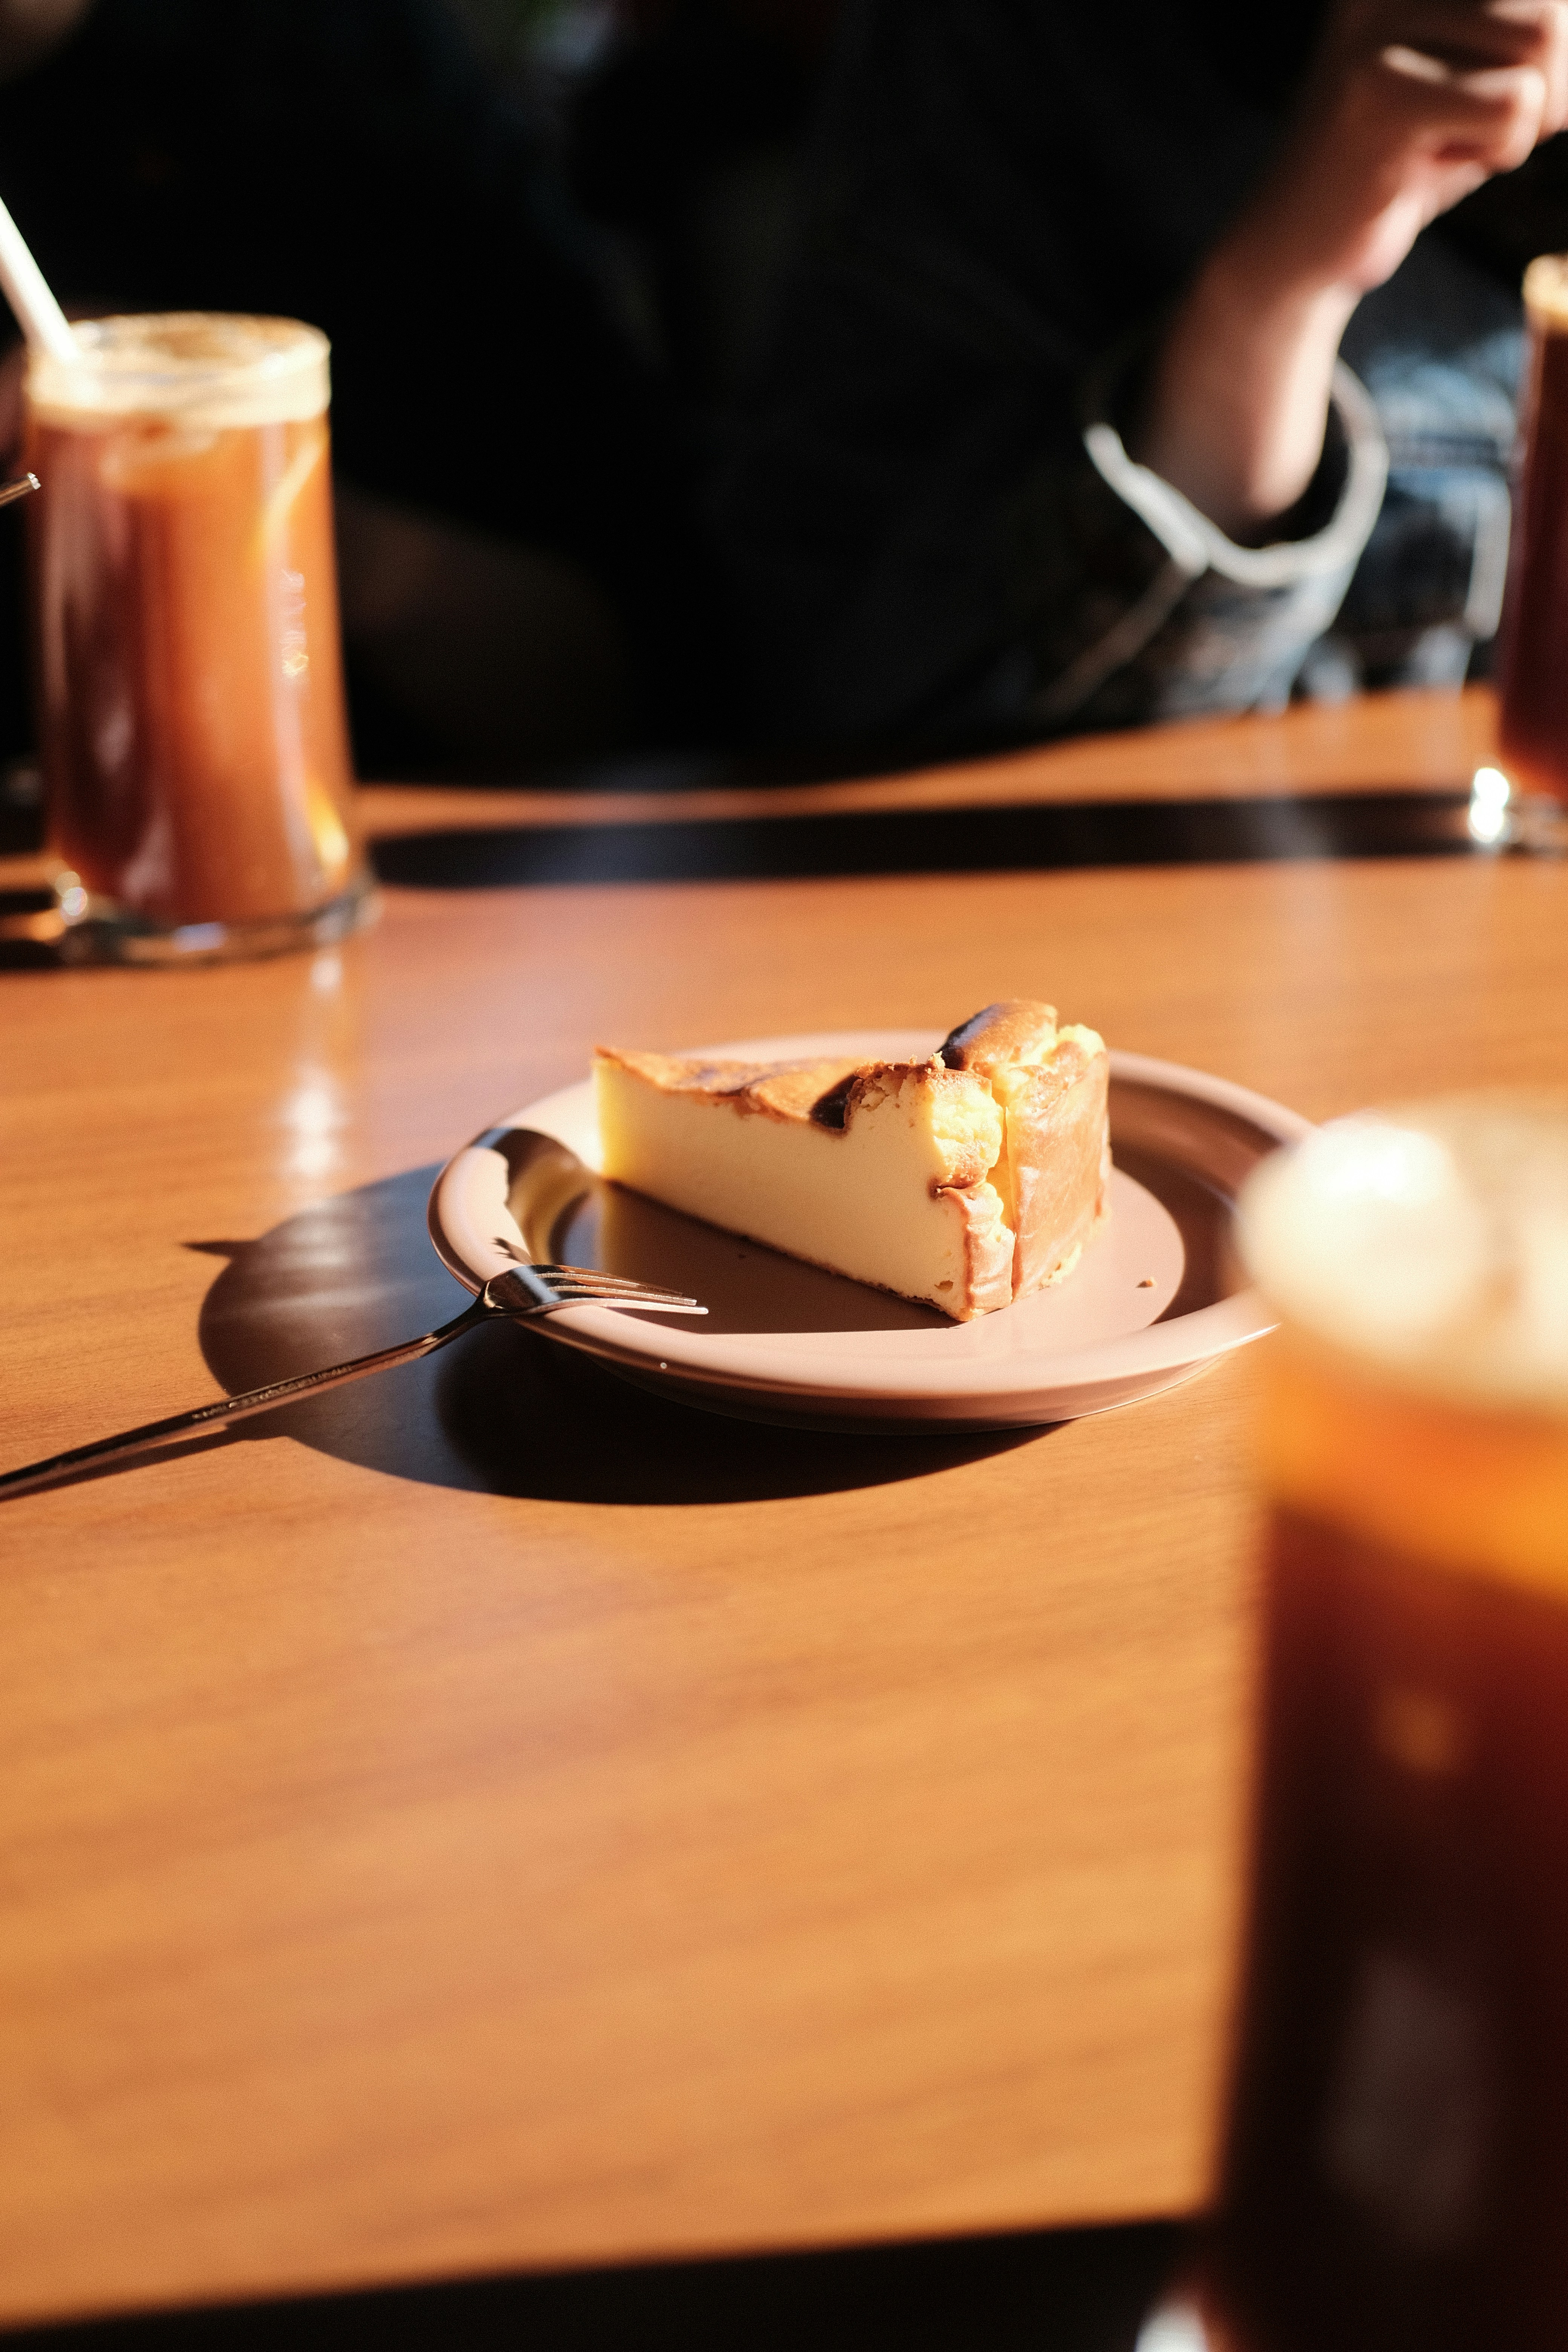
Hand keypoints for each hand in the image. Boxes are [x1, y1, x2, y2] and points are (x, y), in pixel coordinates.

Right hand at [1133, 2, 1567, 538]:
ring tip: (1448, 143)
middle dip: (1545, 86)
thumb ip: (1528, 43)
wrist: (1293, 247)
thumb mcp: (1476, 77)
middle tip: (1473, 127)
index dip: (1546, 58)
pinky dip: (1495, 153)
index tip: (1499, 96)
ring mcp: (1378, 29)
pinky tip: (1427, 168)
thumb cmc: (1400, 165)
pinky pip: (1513, 107)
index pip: (1540, 0)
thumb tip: (1564, 33)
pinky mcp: (1378, 91)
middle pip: (1551, 9)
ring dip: (1518, 121)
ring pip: (1542, 44)